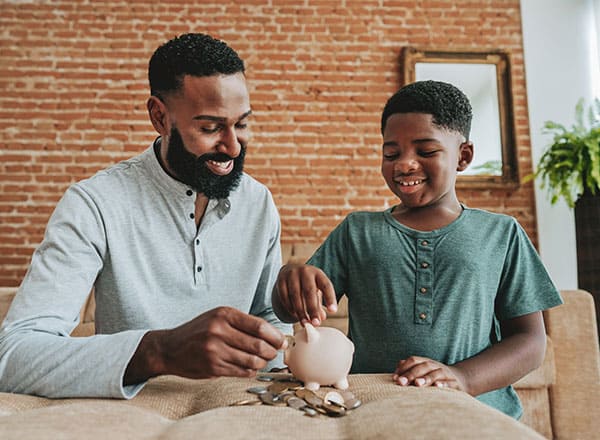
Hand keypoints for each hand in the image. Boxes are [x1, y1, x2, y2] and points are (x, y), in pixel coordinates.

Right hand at [124, 307, 286, 383]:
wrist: (170, 348)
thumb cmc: (200, 331)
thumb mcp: (219, 317)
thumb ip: (244, 323)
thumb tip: (274, 335)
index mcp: (224, 315)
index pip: (259, 326)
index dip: (275, 336)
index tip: (282, 341)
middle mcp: (219, 331)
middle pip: (258, 345)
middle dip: (272, 351)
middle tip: (275, 352)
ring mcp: (215, 350)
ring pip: (252, 361)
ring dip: (262, 362)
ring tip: (262, 360)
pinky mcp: (212, 367)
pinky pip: (241, 371)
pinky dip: (251, 370)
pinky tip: (250, 367)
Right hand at [274, 263, 336, 325]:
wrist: (291, 269)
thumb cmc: (308, 283)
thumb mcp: (317, 288)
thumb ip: (319, 303)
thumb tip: (321, 318)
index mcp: (318, 273)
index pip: (326, 285)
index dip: (330, 298)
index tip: (333, 311)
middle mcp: (305, 271)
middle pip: (309, 291)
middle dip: (313, 309)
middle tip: (315, 323)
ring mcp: (292, 274)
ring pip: (295, 295)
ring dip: (300, 311)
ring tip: (304, 322)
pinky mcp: (281, 279)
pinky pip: (284, 296)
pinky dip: (289, 307)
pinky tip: (294, 315)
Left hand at [392, 356, 466, 391]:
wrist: (460, 379)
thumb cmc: (434, 377)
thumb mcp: (422, 371)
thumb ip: (408, 371)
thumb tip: (395, 375)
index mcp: (426, 362)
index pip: (413, 360)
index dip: (404, 368)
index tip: (395, 378)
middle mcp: (435, 366)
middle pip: (423, 366)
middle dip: (411, 374)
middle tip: (401, 382)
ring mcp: (445, 374)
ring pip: (435, 374)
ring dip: (426, 378)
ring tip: (417, 384)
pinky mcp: (455, 383)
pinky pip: (449, 383)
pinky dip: (443, 384)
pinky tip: (437, 387)